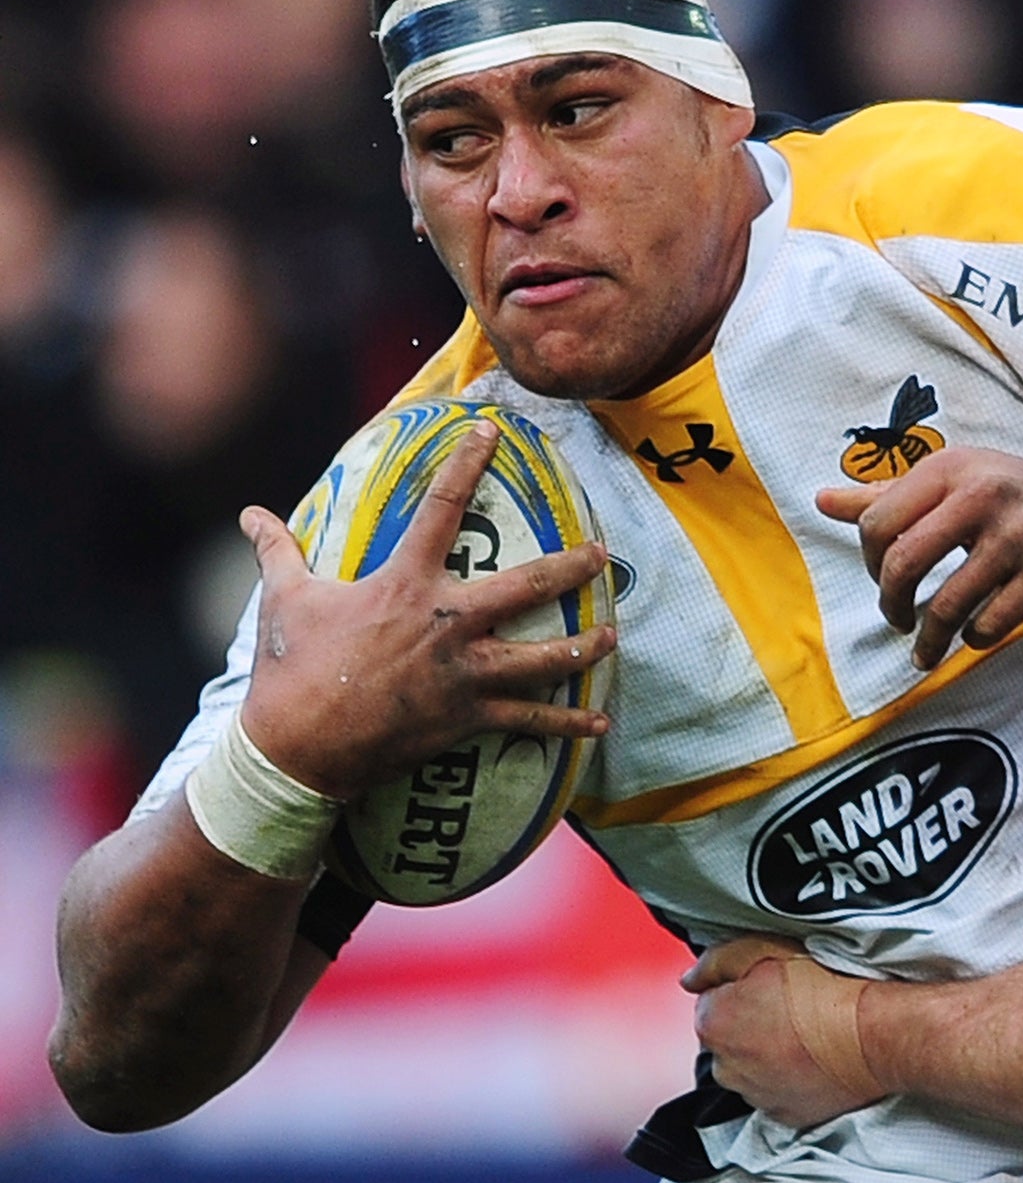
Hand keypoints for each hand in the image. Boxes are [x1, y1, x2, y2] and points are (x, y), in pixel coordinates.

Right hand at [237, 421, 615, 799]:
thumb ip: (277, 550)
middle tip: (602, 553)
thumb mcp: (283, 601)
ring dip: (583, 646)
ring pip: (543, 658)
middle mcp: (447, 625)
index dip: (467, 463)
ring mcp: (463, 674)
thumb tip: (249, 512)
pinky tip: (600, 728)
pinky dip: (568, 727)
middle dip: (570, 567)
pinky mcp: (468, 719)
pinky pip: (530, 723)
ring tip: (612, 635)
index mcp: (405, 586)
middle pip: (525, 586)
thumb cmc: (291, 671)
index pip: (442, 508)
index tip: (492, 432)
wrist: (295, 749)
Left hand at [685, 936, 880, 1127]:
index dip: (740, 987)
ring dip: (763, 1053)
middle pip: (727, 1037)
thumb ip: (716, 960)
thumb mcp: (765, 948)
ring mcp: (754, 1096)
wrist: (873, 1035)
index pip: (710, 1000)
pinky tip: (810, 1058)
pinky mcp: (783, 1116)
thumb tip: (690, 978)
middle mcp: (724, 1067)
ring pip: (748, 1067)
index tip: (769, 983)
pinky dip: (785, 1078)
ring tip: (803, 1033)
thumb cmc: (824, 987)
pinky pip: (773, 1092)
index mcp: (714, 1023)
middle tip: (788, 1006)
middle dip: (747, 1022)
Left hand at [815, 447, 1022, 668]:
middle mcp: (983, 493)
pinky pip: (992, 622)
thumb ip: (889, 496)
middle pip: (904, 562)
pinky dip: (975, 638)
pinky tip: (976, 635)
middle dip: (891, 603)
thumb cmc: (1018, 501)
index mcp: (952, 468)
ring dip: (930, 639)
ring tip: (925, 651)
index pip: (879, 520)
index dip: (870, 561)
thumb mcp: (956, 484)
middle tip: (896, 619)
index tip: (884, 580)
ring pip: (948, 603)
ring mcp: (1019, 532)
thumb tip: (823, 499)